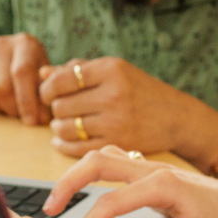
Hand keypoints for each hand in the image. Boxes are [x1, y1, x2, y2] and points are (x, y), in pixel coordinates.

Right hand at [0, 33, 50, 123]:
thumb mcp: (45, 76)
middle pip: (1, 87)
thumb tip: (43, 117)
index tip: (32, 121)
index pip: (21, 73)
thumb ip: (46, 93)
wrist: (10, 55)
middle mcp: (0, 44)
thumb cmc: (34, 70)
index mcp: (24, 43)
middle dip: (13, 109)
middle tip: (23, 117)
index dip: (27, 100)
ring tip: (10, 107)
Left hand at [38, 57, 217, 167]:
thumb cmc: (138, 89)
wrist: (176, 117)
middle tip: (60, 110)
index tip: (49, 93)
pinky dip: (63, 145)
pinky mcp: (118, 144)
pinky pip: (76, 148)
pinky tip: (64, 140)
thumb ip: (76, 69)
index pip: (62, 79)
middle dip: (55, 109)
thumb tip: (41, 73)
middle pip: (61, 105)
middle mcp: (114, 94)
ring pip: (65, 127)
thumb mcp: (113, 70)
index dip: (48, 89)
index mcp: (111, 69)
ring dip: (57, 128)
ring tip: (63, 124)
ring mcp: (116, 121)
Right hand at [40, 146, 217, 217]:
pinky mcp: (156, 173)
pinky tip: (88, 187)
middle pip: (97, 162)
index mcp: (162, 185)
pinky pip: (117, 159)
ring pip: (104, 155)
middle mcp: (154, 170)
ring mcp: (154, 167)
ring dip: (78, 172)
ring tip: (59, 199)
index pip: (109, 203)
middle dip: (67, 183)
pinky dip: (95, 168)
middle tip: (49, 210)